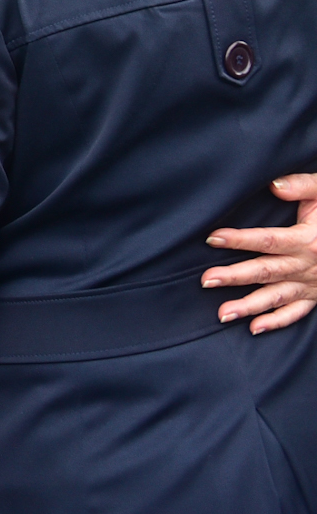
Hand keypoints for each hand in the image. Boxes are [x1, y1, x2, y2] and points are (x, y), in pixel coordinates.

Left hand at [205, 172, 316, 333]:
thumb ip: (302, 186)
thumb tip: (274, 185)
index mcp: (308, 240)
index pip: (268, 240)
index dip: (240, 239)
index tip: (212, 238)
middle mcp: (308, 265)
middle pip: (267, 271)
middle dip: (235, 276)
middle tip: (206, 280)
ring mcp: (312, 284)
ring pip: (277, 297)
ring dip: (250, 306)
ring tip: (223, 313)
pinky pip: (297, 313)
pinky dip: (277, 321)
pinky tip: (255, 328)